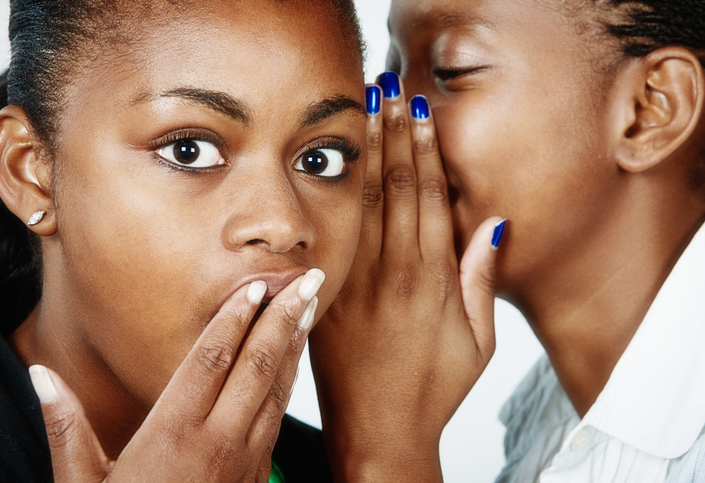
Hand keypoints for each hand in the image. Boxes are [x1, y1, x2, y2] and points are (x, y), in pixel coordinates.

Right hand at [29, 269, 323, 482]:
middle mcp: (215, 440)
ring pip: (275, 389)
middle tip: (307, 279)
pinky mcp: (256, 473)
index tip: (255, 285)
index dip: (234, 318)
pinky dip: (288, 381)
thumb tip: (40, 376)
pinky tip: (293, 360)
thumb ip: (66, 428)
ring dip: (293, 344)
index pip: (211, 360)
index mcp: (172, 433)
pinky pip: (277, 416)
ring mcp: (243, 458)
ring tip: (308, 306)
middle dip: (282, 318)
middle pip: (255, 366)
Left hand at [309, 73, 504, 481]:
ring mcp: (357, 282)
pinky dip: (337, 196)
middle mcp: (394, 272)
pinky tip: (334, 166)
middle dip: (393, 135)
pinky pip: (335, 236)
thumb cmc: (434, 389)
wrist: (378, 431)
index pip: (428, 197)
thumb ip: (482, 281)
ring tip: (363, 112)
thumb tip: (494, 225)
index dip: (424, 150)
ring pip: (362, 202)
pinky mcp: (330, 295)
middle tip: (389, 92)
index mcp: (432, 280)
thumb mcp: (479, 342)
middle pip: (394, 187)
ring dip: (365, 152)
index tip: (420, 114)